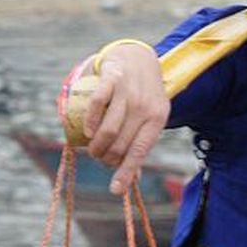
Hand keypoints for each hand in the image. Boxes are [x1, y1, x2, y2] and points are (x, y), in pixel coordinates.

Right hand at [80, 42, 168, 196]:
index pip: (140, 151)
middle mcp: (144, 106)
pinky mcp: (111, 78)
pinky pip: (98, 105)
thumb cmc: (143, 93)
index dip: (127, 173)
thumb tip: (134, 178)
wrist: (138, 56)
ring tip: (92, 149)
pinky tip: (88, 132)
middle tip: (100, 159)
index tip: (115, 190)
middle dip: (107, 159)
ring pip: (109, 130)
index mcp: (158, 117)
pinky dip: (90, 123)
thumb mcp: (151, 116)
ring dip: (97, 147)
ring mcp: (128, 92)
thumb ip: (141, 142)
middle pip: (121, 144)